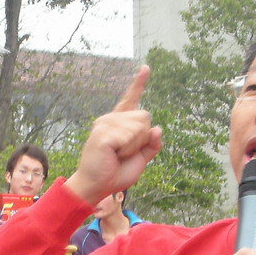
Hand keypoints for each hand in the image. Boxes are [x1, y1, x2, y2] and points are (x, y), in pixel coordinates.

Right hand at [65, 65, 161, 205]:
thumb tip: (158, 128)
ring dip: (134, 146)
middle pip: (145, 117)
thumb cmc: (115, 173)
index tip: (146, 68)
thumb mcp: (140, 159)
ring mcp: (105, 124)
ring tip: (117, 155)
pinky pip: (129, 136)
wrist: (97, 187)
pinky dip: (127, 149)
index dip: (139, 83)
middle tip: (123, 153)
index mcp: (119, 123)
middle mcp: (111, 119)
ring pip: (139, 127)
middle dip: (142, 139)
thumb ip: (151, 144)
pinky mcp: (103, 133)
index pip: (131, 99)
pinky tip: (114, 154)